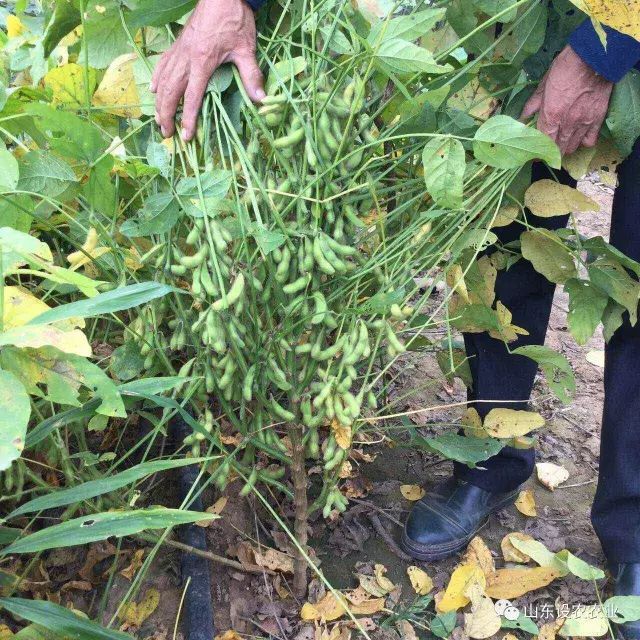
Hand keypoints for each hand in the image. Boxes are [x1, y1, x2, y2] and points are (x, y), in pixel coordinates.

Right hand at [150, 0, 264, 140]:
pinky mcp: (177, 44)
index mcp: (202, 62)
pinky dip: (157, 78)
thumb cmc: (234, 20)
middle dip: (166, 115)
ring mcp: (179, 50)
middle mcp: (186, 58)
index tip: (186, 136)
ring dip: (159, 101)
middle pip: (170, 92)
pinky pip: (162, 64)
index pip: (191, 97)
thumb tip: (261, 100)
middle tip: (166, 134)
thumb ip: (252, 75)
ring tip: (158, 119)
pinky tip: (154, 88)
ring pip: (163, 80)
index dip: (188, 118)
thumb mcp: (246, 49)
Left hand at [522, 45, 612, 154]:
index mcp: (551, 116)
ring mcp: (583, 123)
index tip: (534, 154)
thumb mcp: (544, 83)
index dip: (537, 151)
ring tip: (560, 144)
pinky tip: (578, 137)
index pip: (542, 143)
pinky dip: (582, 142)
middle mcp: (566, 124)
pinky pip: (590, 140)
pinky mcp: (598, 119)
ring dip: (564, 148)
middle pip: (557, 149)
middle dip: (550, 153)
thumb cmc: (565, 67)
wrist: (594, 57)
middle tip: (546, 151)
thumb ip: (533, 104)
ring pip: (572, 147)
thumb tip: (522, 117)